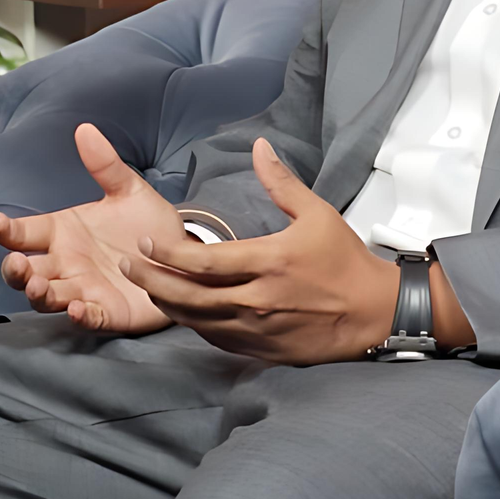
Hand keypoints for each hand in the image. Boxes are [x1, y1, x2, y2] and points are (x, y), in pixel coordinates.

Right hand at [0, 123, 185, 334]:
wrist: (182, 255)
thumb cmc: (147, 224)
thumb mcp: (129, 190)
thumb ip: (106, 164)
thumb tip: (85, 128)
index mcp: (64, 233)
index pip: (25, 232)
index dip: (8, 231)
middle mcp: (67, 263)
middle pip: (26, 271)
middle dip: (15, 271)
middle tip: (17, 263)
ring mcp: (84, 289)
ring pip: (48, 297)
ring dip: (39, 293)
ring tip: (37, 285)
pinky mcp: (108, 312)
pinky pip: (88, 317)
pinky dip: (80, 315)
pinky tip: (77, 308)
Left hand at [119, 138, 461, 365]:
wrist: (371, 312)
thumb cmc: (344, 259)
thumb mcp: (317, 213)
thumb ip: (281, 182)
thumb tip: (259, 146)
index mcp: (269, 262)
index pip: (204, 261)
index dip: (168, 252)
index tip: (146, 240)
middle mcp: (256, 300)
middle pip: (188, 296)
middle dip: (152, 280)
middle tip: (128, 264)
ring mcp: (256, 330)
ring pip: (196, 321)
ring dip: (167, 304)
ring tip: (145, 286)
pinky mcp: (260, 351)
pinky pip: (215, 339)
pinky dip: (194, 324)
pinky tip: (182, 310)